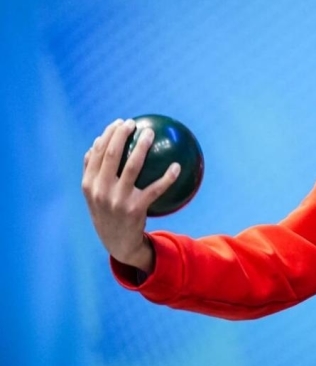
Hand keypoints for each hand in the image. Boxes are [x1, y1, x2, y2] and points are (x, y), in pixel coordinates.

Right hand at [81, 118, 180, 271]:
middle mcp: (101, 191)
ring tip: (150, 133)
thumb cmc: (108, 213)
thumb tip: (97, 142)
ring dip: (142, 146)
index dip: (108, 135)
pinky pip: (155, 188)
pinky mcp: (135, 209)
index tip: (120, 122)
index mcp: (89, 184)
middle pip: (112, 155)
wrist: (118, 243)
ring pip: (132, 166)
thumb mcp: (94, 195)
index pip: (97, 153)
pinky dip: (168, 176)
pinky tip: (177, 166)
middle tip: (134, 123)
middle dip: (122, 135)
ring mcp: (117, 200)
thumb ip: (93, 171)